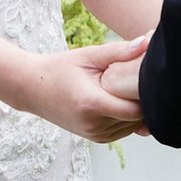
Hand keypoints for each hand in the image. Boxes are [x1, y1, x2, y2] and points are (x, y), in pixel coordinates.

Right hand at [30, 35, 147, 140]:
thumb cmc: (60, 69)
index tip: (143, 78)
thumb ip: (119, 51)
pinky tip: (117, 100)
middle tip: (134, 80)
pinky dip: (125, 117)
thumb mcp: (88, 55)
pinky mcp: (96, 138)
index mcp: (91, 104)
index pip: (135, 111)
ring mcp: (94, 135)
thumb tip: (148, 42)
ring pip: (132, 127)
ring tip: (123, 89)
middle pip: (136, 119)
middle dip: (141, 101)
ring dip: (134, 110)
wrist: (32, 89)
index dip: (145, 95)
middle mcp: (93, 125)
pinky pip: (123, 130)